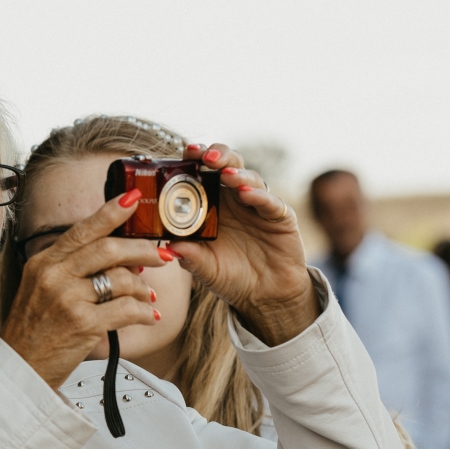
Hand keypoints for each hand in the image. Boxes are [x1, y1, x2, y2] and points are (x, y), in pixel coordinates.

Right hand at [0, 191, 167, 388]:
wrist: (20, 369)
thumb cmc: (34, 331)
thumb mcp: (41, 290)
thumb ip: (72, 269)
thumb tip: (122, 259)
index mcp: (43, 263)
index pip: (82, 230)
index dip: (111, 212)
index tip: (133, 199)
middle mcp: (53, 276)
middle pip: (108, 249)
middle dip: (143, 250)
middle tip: (162, 255)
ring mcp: (67, 299)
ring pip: (121, 279)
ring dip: (143, 288)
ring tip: (148, 297)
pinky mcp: (83, 324)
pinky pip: (127, 309)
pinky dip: (144, 312)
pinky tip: (148, 316)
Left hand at [166, 142, 315, 344]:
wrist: (263, 295)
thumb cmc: (229, 276)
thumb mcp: (203, 267)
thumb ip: (189, 255)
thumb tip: (169, 246)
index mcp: (211, 204)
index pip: (202, 173)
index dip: (193, 160)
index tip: (183, 152)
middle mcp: (234, 199)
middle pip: (227, 165)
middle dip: (217, 155)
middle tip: (204, 156)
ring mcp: (257, 205)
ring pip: (249, 178)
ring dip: (237, 173)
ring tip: (226, 175)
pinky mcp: (280, 217)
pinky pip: (270, 202)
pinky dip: (259, 196)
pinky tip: (247, 194)